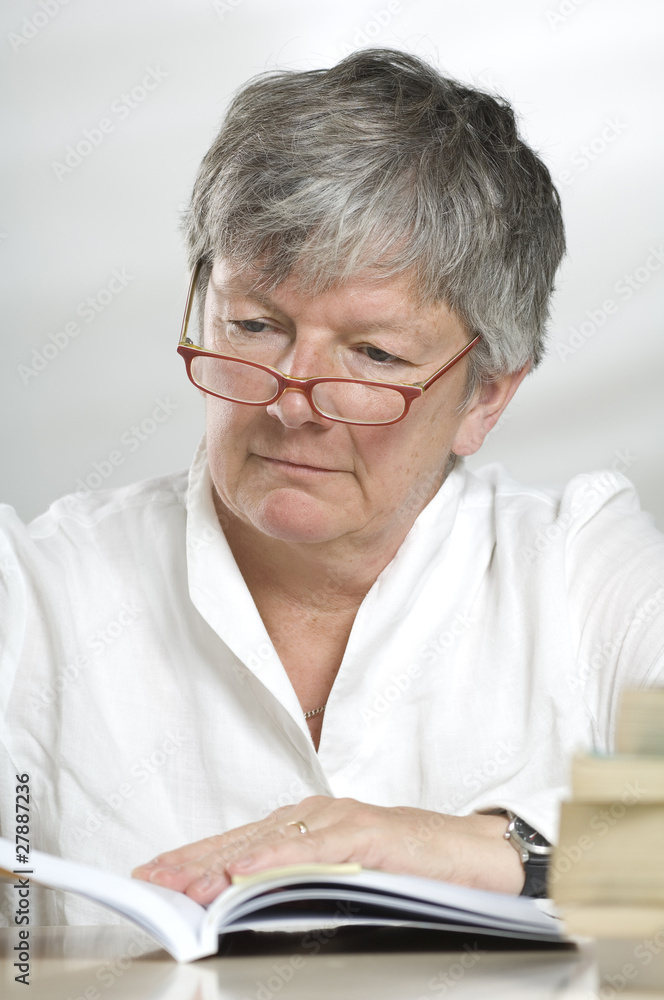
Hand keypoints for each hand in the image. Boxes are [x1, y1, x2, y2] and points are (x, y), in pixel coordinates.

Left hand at [132, 796, 523, 903]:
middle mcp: (323, 814)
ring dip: (226, 864)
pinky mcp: (371, 832)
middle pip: (247, 838)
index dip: (199, 857)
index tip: (160, 873)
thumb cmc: (416, 869)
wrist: (480, 855)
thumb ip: (305, 883)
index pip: (244, 841)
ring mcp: (346, 820)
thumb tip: (249, 906)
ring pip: (274, 841)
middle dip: (196, 861)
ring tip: (188, 884)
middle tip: (154, 880)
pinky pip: (317, 850)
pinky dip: (279, 860)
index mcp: (314, 824)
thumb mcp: (349, 879)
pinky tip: (250, 872)